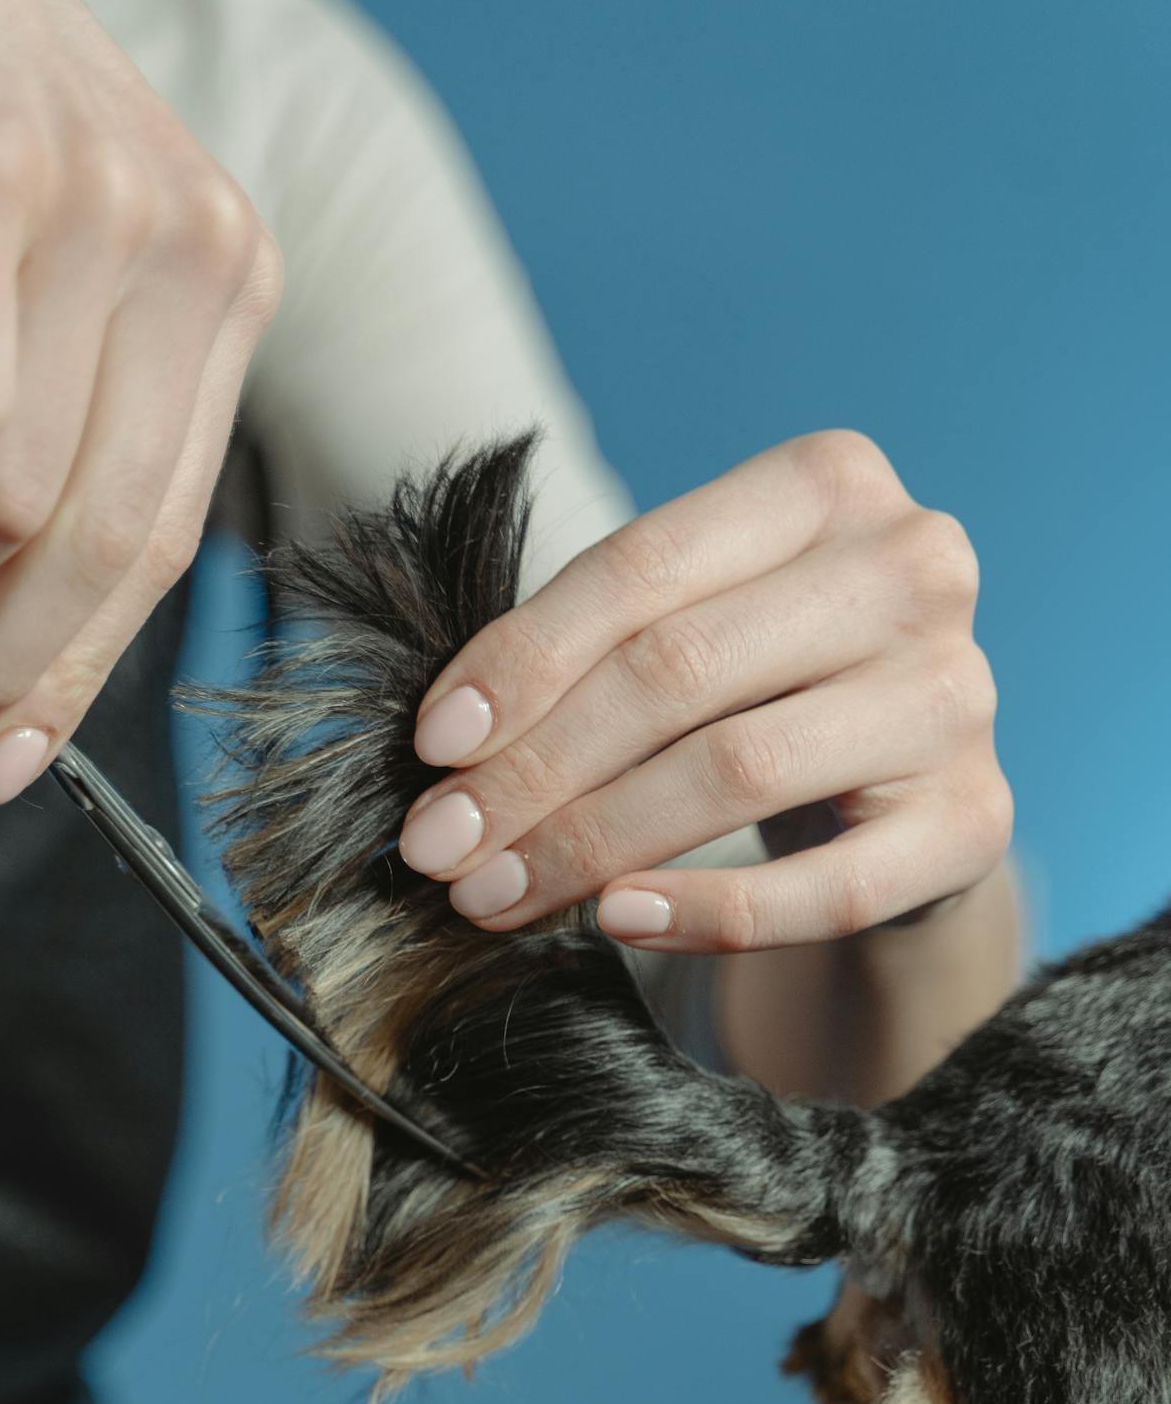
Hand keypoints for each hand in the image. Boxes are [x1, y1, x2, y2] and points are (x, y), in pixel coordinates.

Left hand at [396, 430, 1010, 951]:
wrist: (900, 787)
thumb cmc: (762, 685)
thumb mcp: (692, 621)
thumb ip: (590, 649)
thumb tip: (446, 748)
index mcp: (828, 482)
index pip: (641, 566)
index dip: (521, 658)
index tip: (431, 746)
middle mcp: (912, 568)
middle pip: (677, 671)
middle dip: (534, 767)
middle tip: (440, 845)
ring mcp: (953, 695)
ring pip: (736, 769)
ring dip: (589, 844)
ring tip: (494, 895)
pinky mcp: (972, 821)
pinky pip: (825, 887)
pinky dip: (706, 910)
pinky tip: (617, 921)